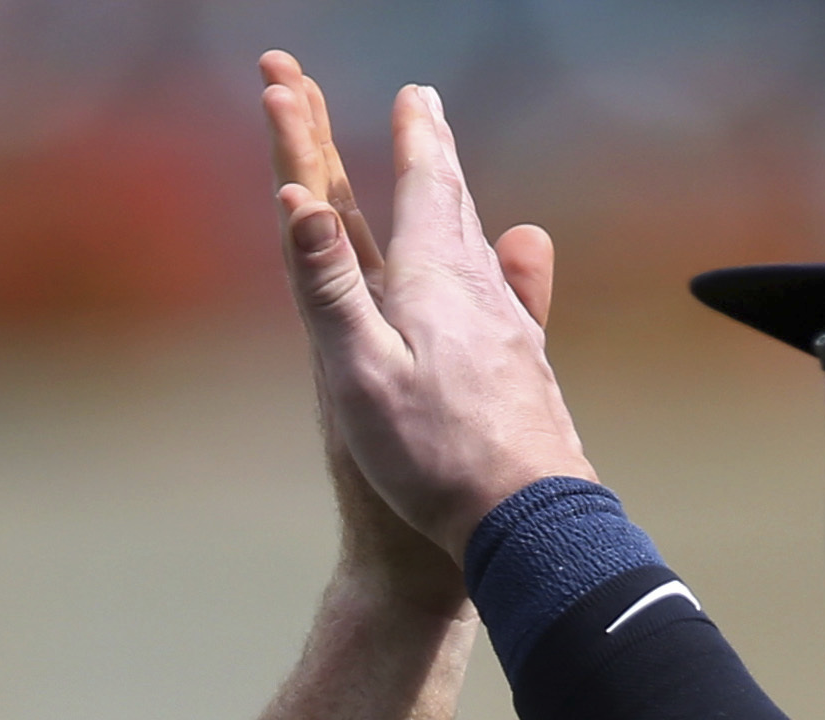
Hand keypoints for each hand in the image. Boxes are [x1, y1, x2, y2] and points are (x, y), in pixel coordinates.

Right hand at [260, 54, 593, 563]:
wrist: (527, 520)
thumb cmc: (435, 456)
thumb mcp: (359, 374)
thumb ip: (329, 286)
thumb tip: (297, 200)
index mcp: (433, 282)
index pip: (423, 188)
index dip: (415, 139)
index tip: (415, 93)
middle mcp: (480, 291)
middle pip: (456, 203)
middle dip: (436, 152)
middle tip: (428, 110)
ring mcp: (510, 327)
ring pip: (482, 242)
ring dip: (460, 199)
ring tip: (450, 176)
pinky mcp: (527, 366)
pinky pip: (506, 289)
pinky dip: (496, 255)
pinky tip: (516, 258)